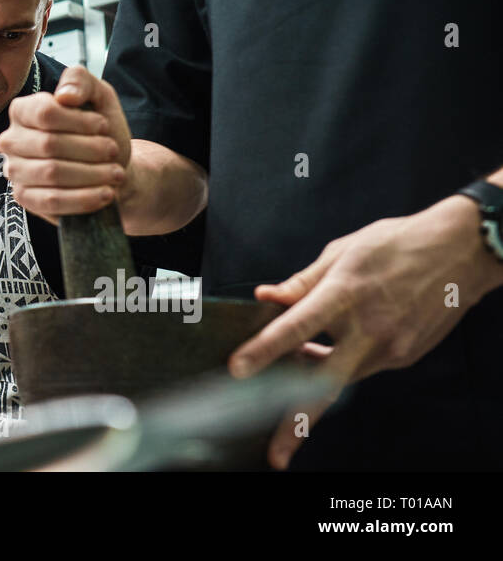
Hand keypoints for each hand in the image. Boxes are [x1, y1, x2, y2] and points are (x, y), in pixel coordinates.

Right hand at [0, 66, 132, 223]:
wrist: (108, 166)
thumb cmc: (99, 130)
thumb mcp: (98, 95)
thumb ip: (80, 81)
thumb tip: (65, 96)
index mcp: (23, 110)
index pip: (45, 113)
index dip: (79, 121)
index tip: (103, 125)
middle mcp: (11, 140)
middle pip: (49, 144)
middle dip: (90, 149)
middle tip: (113, 151)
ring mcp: (14, 171)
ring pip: (52, 174)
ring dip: (92, 174)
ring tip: (115, 173)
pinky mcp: (24, 198)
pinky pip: (52, 201)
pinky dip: (84, 198)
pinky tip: (105, 193)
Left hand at [227, 194, 502, 468]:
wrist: (461, 252)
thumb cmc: (396, 244)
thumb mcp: (343, 251)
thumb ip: (302, 281)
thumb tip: (266, 297)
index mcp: (346, 292)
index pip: (298, 327)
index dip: (266, 349)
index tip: (238, 369)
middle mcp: (370, 327)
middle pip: (325, 384)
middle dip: (297, 423)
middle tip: (274, 455)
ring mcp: (391, 348)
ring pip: (341, 376)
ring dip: (312, 379)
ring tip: (290, 364)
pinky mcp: (403, 358)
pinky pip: (360, 367)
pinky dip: (340, 362)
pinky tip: (331, 345)